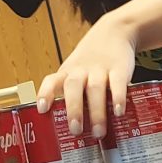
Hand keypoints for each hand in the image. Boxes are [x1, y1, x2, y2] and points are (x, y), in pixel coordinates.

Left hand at [37, 13, 136, 140]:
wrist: (114, 31)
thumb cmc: (91, 58)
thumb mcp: (76, 70)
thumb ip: (72, 94)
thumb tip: (68, 130)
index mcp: (67, 72)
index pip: (51, 81)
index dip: (45, 94)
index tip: (42, 109)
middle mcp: (81, 70)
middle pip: (73, 87)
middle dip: (73, 109)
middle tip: (75, 130)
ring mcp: (100, 68)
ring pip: (95, 88)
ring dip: (96, 111)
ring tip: (98, 132)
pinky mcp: (119, 68)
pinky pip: (117, 83)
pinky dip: (118, 97)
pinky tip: (119, 112)